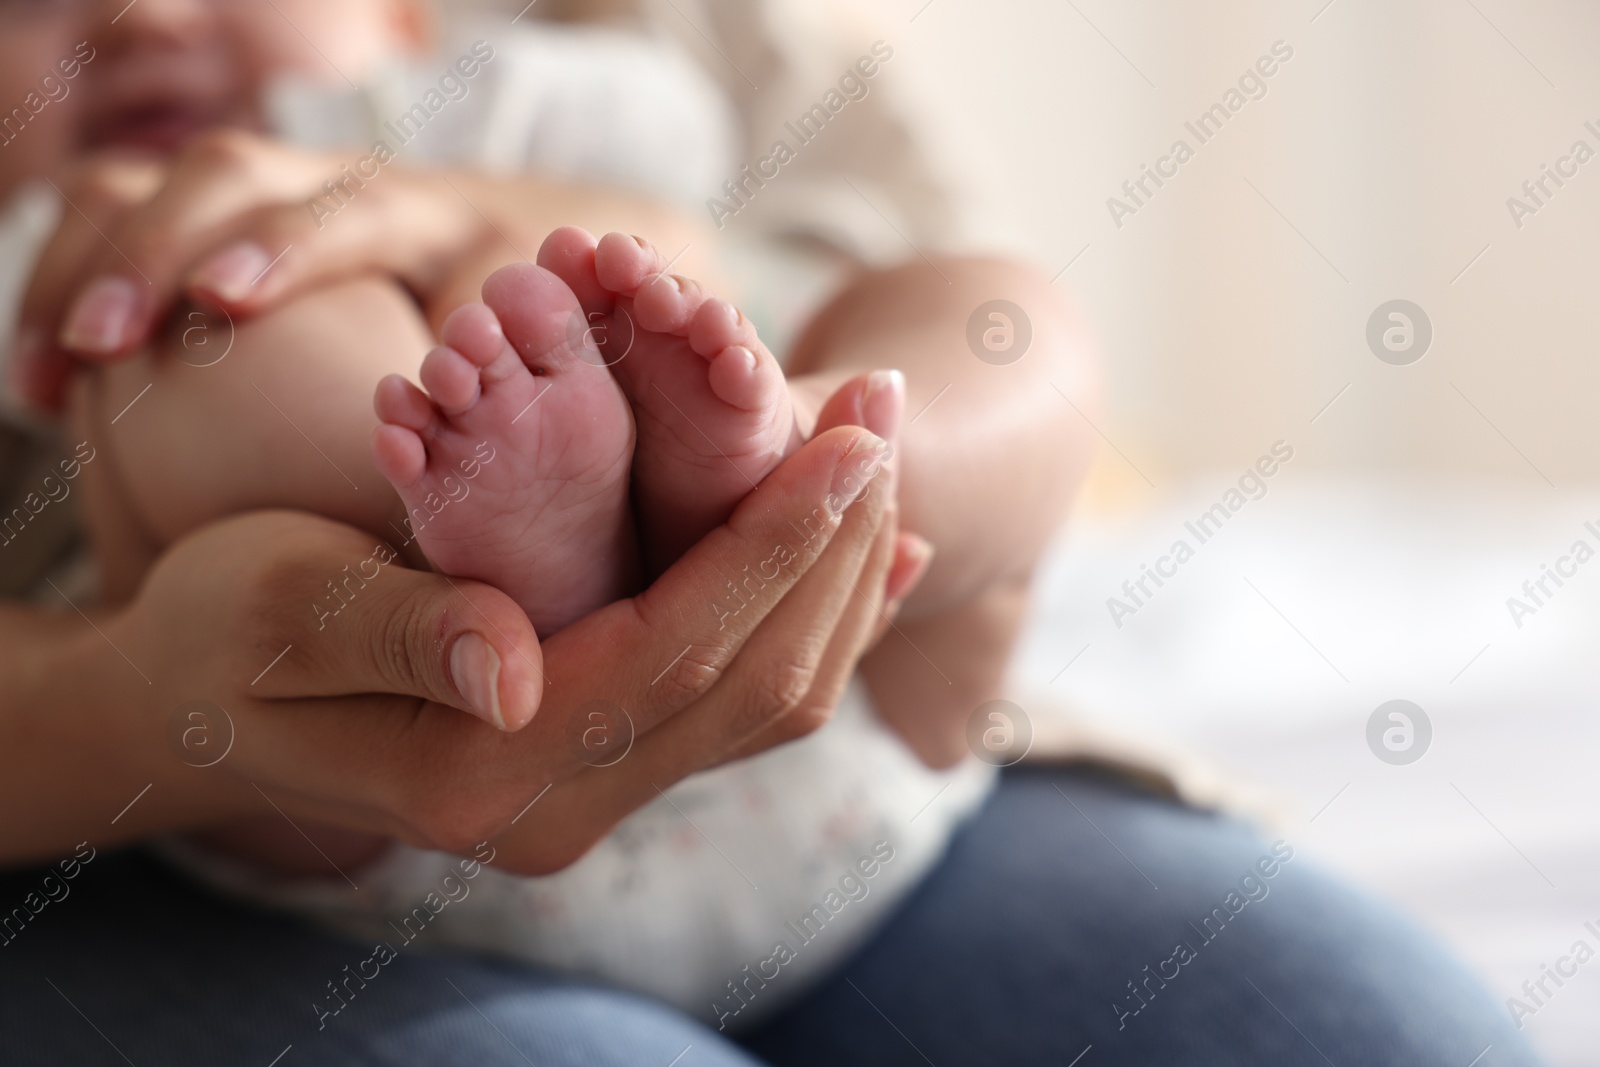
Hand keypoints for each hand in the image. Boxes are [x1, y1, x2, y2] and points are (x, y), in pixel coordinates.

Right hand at [13, 131, 489, 408]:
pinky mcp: (208, 208)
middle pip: (231, 174)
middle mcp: (333, 180)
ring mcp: (263, 185)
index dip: (283, 245)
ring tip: (46, 379)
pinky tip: (48, 382)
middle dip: (153, 249)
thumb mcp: (520, 348)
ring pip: (152, 179)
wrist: (486, 254)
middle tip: (101, 342)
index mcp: (425, 216)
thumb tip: (443, 414)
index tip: (222, 300)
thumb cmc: (499, 327)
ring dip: (85, 268)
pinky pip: (114, 213)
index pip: (351, 211)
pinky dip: (64, 284)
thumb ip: (489, 370)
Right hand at [82, 423, 901, 873]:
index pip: (678, 652)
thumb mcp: (276, 616)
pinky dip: (810, 619)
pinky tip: (866, 553)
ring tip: (880, 450)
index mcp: (484, 771)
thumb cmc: (215, 638)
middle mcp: (561, 808)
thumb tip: (513, 665)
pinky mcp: (599, 766)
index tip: (848, 437)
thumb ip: (396, 635)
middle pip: (752, 681)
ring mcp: (588, 797)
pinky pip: (738, 703)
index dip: (772, 542)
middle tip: (885, 410)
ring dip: (839, 573)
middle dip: (835, 543)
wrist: (192, 715)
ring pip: (766, 697)